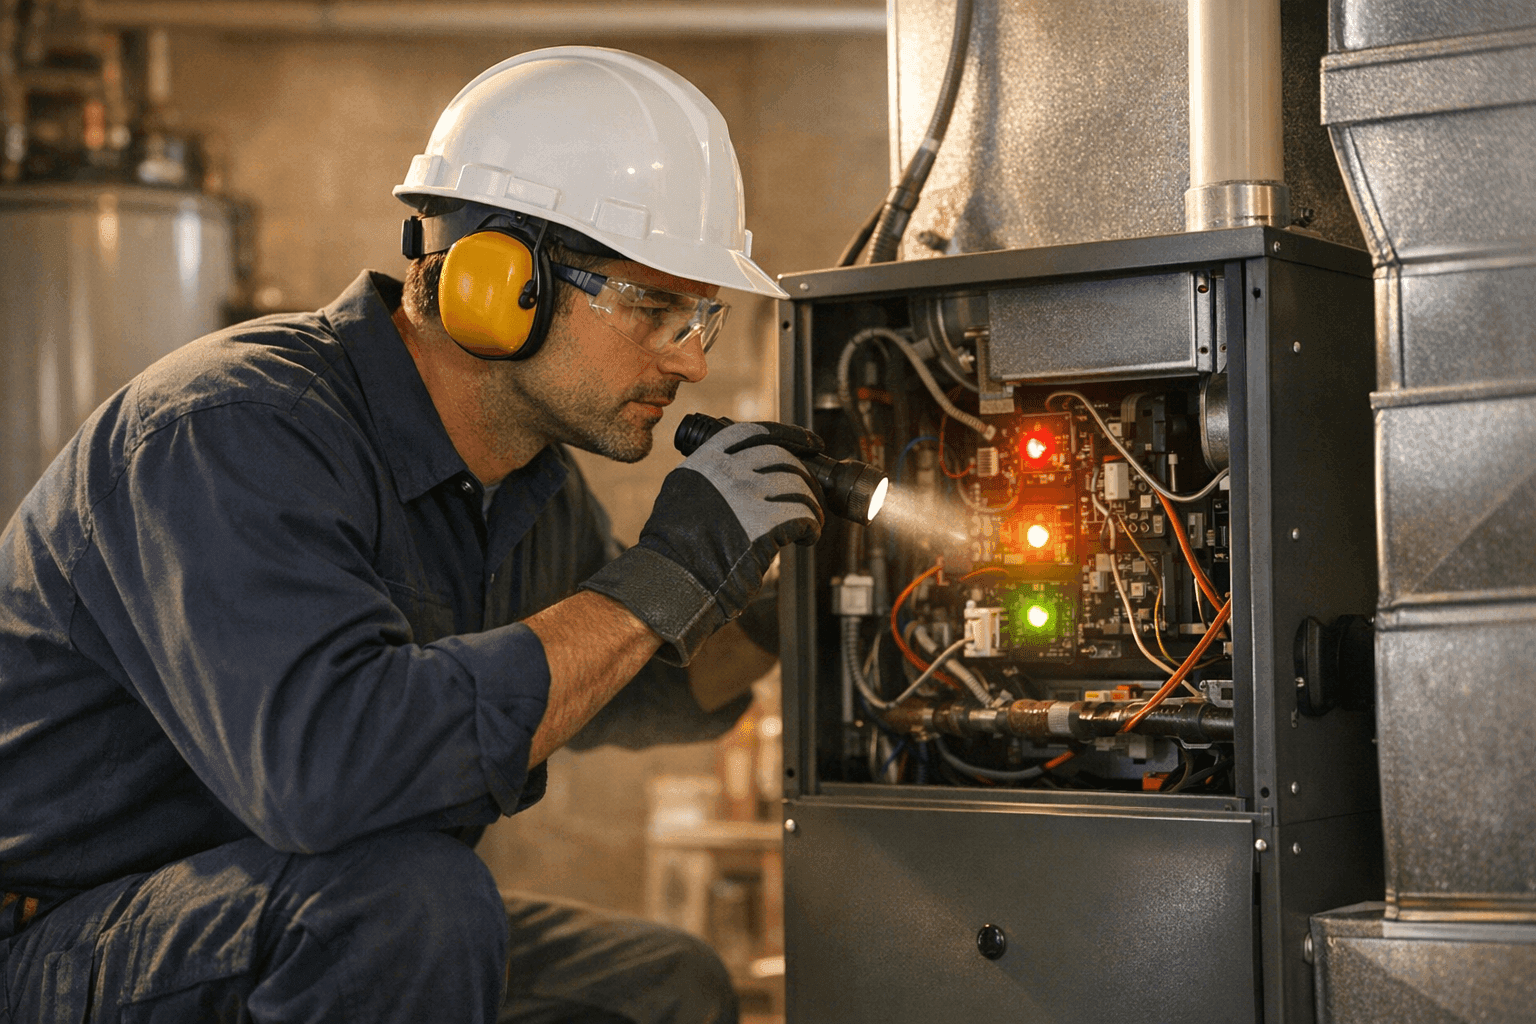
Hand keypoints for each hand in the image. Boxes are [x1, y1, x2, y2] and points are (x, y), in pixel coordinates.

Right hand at [580, 421, 822, 664]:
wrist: (670, 578)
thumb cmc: (673, 547)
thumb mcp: (681, 493)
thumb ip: (709, 478)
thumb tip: (738, 477)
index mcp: (707, 460)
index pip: (756, 432)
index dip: (790, 435)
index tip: (810, 443)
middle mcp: (728, 471)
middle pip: (783, 459)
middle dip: (806, 476)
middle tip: (813, 494)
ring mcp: (746, 495)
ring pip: (798, 486)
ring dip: (812, 505)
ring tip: (811, 522)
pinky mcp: (763, 524)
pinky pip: (803, 515)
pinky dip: (812, 527)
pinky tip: (806, 538)